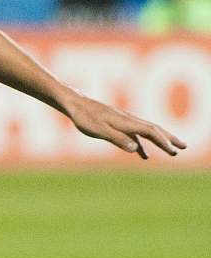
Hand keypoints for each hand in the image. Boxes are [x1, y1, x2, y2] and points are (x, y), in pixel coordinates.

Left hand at [63, 92, 185, 158]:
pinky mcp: (115, 123)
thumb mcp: (99, 130)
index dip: (163, 141)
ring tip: (171, 151)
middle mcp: (128, 120)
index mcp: (126, 122)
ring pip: (146, 131)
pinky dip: (141, 143)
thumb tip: (135, 149)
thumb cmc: (84, 117)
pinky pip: (134, 134)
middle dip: (169, 138)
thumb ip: (117, 139)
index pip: (150, 131)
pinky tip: (141, 154)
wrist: (73, 103)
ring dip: (159, 140)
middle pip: (154, 129)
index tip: (175, 151)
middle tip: (184, 147)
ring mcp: (122, 121)